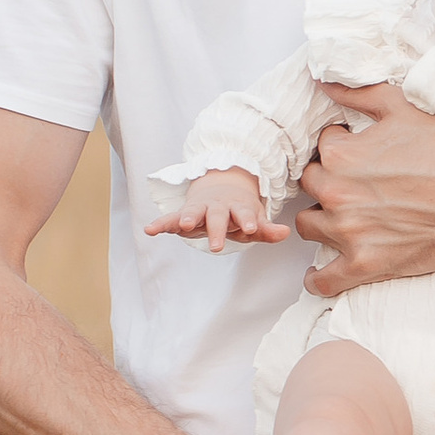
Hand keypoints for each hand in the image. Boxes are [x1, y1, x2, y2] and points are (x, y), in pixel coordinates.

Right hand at [144, 167, 285, 252]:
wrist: (220, 189)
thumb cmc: (238, 212)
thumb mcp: (254, 221)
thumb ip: (266, 229)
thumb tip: (286, 233)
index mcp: (238, 208)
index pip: (245, 215)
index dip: (248, 221)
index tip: (250, 229)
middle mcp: (218, 207)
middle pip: (218, 217)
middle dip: (217, 229)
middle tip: (216, 246)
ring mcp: (200, 209)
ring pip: (193, 212)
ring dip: (188, 218)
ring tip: (183, 226)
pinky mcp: (183, 214)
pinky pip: (170, 219)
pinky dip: (160, 224)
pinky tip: (149, 230)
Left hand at [293, 97, 434, 295]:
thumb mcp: (406, 107)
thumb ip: (360, 94)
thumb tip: (325, 83)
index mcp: (342, 154)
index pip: (322, 148)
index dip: (340, 147)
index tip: (359, 153)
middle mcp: (337, 193)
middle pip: (310, 187)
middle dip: (327, 182)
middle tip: (355, 183)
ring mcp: (349, 232)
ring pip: (309, 227)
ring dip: (321, 221)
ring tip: (345, 217)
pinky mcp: (365, 264)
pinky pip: (324, 280)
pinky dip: (320, 279)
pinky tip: (324, 271)